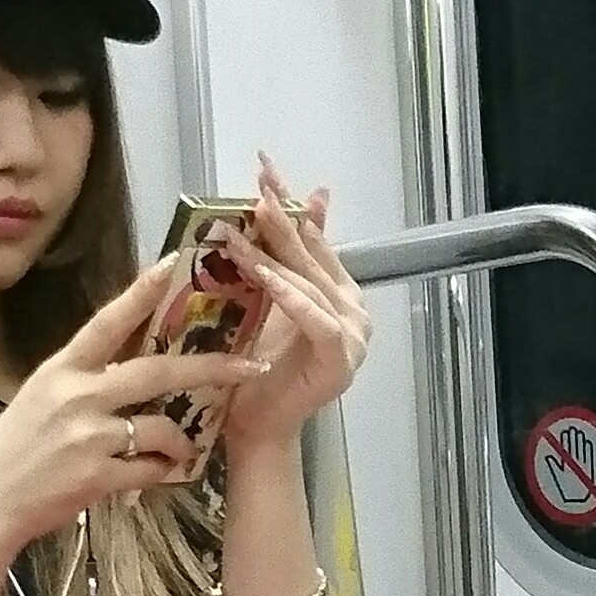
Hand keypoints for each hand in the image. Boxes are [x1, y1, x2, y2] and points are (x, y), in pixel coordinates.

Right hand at [0, 259, 271, 555]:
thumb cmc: (13, 451)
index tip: (175, 263)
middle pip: (157, 371)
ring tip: (181, 448)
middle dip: (210, 368)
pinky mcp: (97, 477)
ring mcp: (89, 437)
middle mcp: (77, 396)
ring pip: (162, 427)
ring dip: (180, 439)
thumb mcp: (40, 400)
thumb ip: (83, 381)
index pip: (108, 320)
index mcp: (61, 369)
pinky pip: (151, 469)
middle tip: (249, 364)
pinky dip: (161, 471)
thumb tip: (129, 368)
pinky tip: (156, 474)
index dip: (142, 291)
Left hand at [215, 156, 371, 455]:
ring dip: (274, 256)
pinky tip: (262, 274)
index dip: (290, 203)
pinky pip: (315, 318)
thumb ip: (280, 257)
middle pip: (314, 256)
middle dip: (282, 219)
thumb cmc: (255, 367)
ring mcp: (354, 337)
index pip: (315, 238)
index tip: (264, 168)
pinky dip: (288, 295)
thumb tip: (298, 201)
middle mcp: (354, 311)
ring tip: (240, 233)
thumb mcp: (265, 300)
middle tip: (255, 188)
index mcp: (340, 293)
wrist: (257, 427)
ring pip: (311, 284)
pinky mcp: (341, 360)